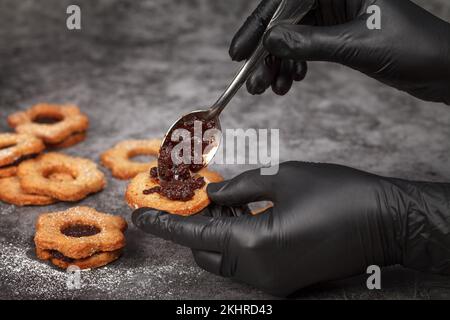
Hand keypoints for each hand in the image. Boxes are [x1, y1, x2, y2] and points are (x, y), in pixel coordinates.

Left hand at [132, 162, 449, 296]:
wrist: (385, 220)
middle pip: (207, 251)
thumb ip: (239, 189)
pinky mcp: (286, 277)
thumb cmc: (336, 193)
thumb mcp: (281, 178)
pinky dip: (237, 239)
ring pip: (226, 258)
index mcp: (254, 246)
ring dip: (218, 231)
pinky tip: (244, 213)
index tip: (141, 216)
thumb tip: (213, 195)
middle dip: (196, 225)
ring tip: (223, 199)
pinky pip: (247, 261)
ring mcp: (273, 279)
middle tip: (197, 196)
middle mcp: (258, 271)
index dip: (165, 224)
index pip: (195, 236)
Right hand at [230, 0, 449, 103]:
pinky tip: (292, 82)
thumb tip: (270, 41)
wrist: (442, 69)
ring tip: (274, 89)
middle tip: (255, 83)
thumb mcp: (356, 45)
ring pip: (294, 37)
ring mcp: (338, 13)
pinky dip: (296, 66)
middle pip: (286, 20)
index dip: (258, 26)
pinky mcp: (341, 33)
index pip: (286, 0)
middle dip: (268, 55)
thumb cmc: (413, 47)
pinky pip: (308, 48)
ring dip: (280, 65)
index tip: (238, 53)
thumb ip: (310, 42)